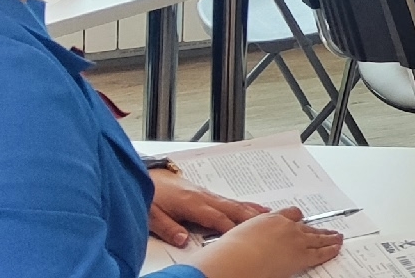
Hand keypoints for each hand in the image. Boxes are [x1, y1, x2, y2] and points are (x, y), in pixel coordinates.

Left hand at [148, 170, 266, 246]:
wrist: (143, 173)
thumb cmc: (149, 195)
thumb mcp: (151, 215)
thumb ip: (168, 228)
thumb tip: (183, 240)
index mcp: (191, 203)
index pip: (216, 218)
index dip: (231, 228)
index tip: (244, 237)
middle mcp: (202, 197)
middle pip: (231, 208)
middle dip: (251, 216)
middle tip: (271, 223)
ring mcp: (205, 194)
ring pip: (233, 203)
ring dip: (252, 210)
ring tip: (271, 214)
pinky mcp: (204, 193)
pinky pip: (229, 200)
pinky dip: (245, 204)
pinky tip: (254, 207)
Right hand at [191, 208, 342, 277]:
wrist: (236, 259)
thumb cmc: (232, 251)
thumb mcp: (238, 235)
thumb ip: (247, 234)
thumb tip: (242, 241)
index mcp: (269, 220)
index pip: (288, 214)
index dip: (295, 218)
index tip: (298, 219)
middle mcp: (285, 227)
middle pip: (305, 225)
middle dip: (315, 227)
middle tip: (324, 228)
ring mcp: (295, 240)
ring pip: (317, 236)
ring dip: (328, 236)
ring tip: (337, 236)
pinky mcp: (301, 255)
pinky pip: (321, 251)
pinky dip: (331, 249)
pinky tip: (336, 248)